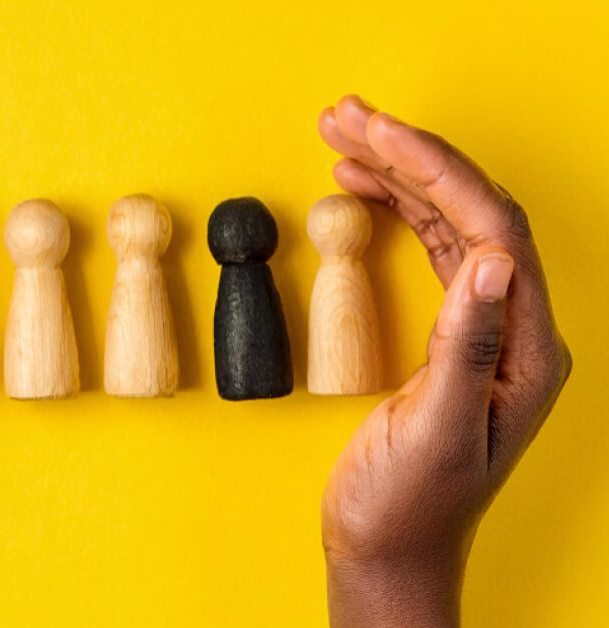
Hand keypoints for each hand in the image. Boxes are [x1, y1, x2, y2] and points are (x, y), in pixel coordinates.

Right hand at [317, 96, 571, 626]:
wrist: (388, 550)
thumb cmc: (408, 507)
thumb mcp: (434, 432)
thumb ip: (466, 348)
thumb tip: (497, 263)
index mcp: (524, 351)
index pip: (490, 230)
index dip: (433, 171)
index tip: (376, 134)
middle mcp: (513, 330)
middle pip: (471, 211)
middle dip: (410, 154)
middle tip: (348, 114)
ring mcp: (483, 330)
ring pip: (449, 223)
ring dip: (398, 172)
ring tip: (343, 135)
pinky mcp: (449, 336)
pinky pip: (430, 249)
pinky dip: (395, 209)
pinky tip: (363, 187)